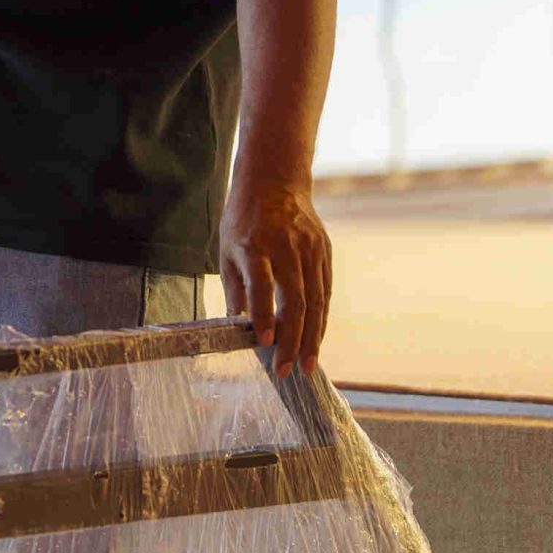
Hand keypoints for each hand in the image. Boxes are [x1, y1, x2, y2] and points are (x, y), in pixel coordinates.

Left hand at [219, 172, 330, 378]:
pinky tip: (316, 340)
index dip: (264, 316)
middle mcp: (286, 248)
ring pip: (316, 301)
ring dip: (312, 337)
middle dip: (292, 340)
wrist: (275, 181)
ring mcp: (309, 250)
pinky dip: (321, 319)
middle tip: (287, 371)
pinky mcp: (324, 252)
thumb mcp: (227, 248)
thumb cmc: (243, 220)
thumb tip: (238, 326)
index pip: (262, 286)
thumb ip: (235, 287)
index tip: (265, 345)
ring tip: (306, 365)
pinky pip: (325, 292)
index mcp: (254, 245)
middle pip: (295, 301)